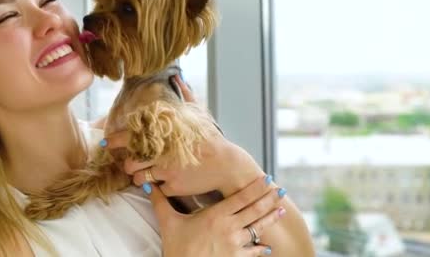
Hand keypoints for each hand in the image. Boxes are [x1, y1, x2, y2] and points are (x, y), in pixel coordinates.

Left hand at [104, 75, 262, 196]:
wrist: (227, 165)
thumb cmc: (210, 139)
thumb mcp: (198, 115)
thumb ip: (185, 96)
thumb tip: (178, 78)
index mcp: (164, 135)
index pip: (131, 137)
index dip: (116, 140)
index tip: (108, 142)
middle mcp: (162, 153)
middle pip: (129, 162)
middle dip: (128, 164)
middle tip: (134, 162)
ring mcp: (167, 172)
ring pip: (138, 178)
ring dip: (140, 177)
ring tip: (147, 173)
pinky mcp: (173, 188)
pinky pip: (156, 189)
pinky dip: (159, 186)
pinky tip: (167, 180)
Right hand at [145, 175, 286, 256]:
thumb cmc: (176, 247)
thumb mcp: (168, 222)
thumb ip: (160, 202)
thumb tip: (148, 186)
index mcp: (216, 216)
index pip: (241, 198)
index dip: (256, 188)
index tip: (266, 179)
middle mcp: (229, 228)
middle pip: (255, 210)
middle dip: (269, 199)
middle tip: (280, 190)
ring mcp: (235, 244)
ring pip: (258, 228)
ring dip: (270, 219)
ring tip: (281, 210)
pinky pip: (253, 252)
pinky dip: (261, 249)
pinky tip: (268, 247)